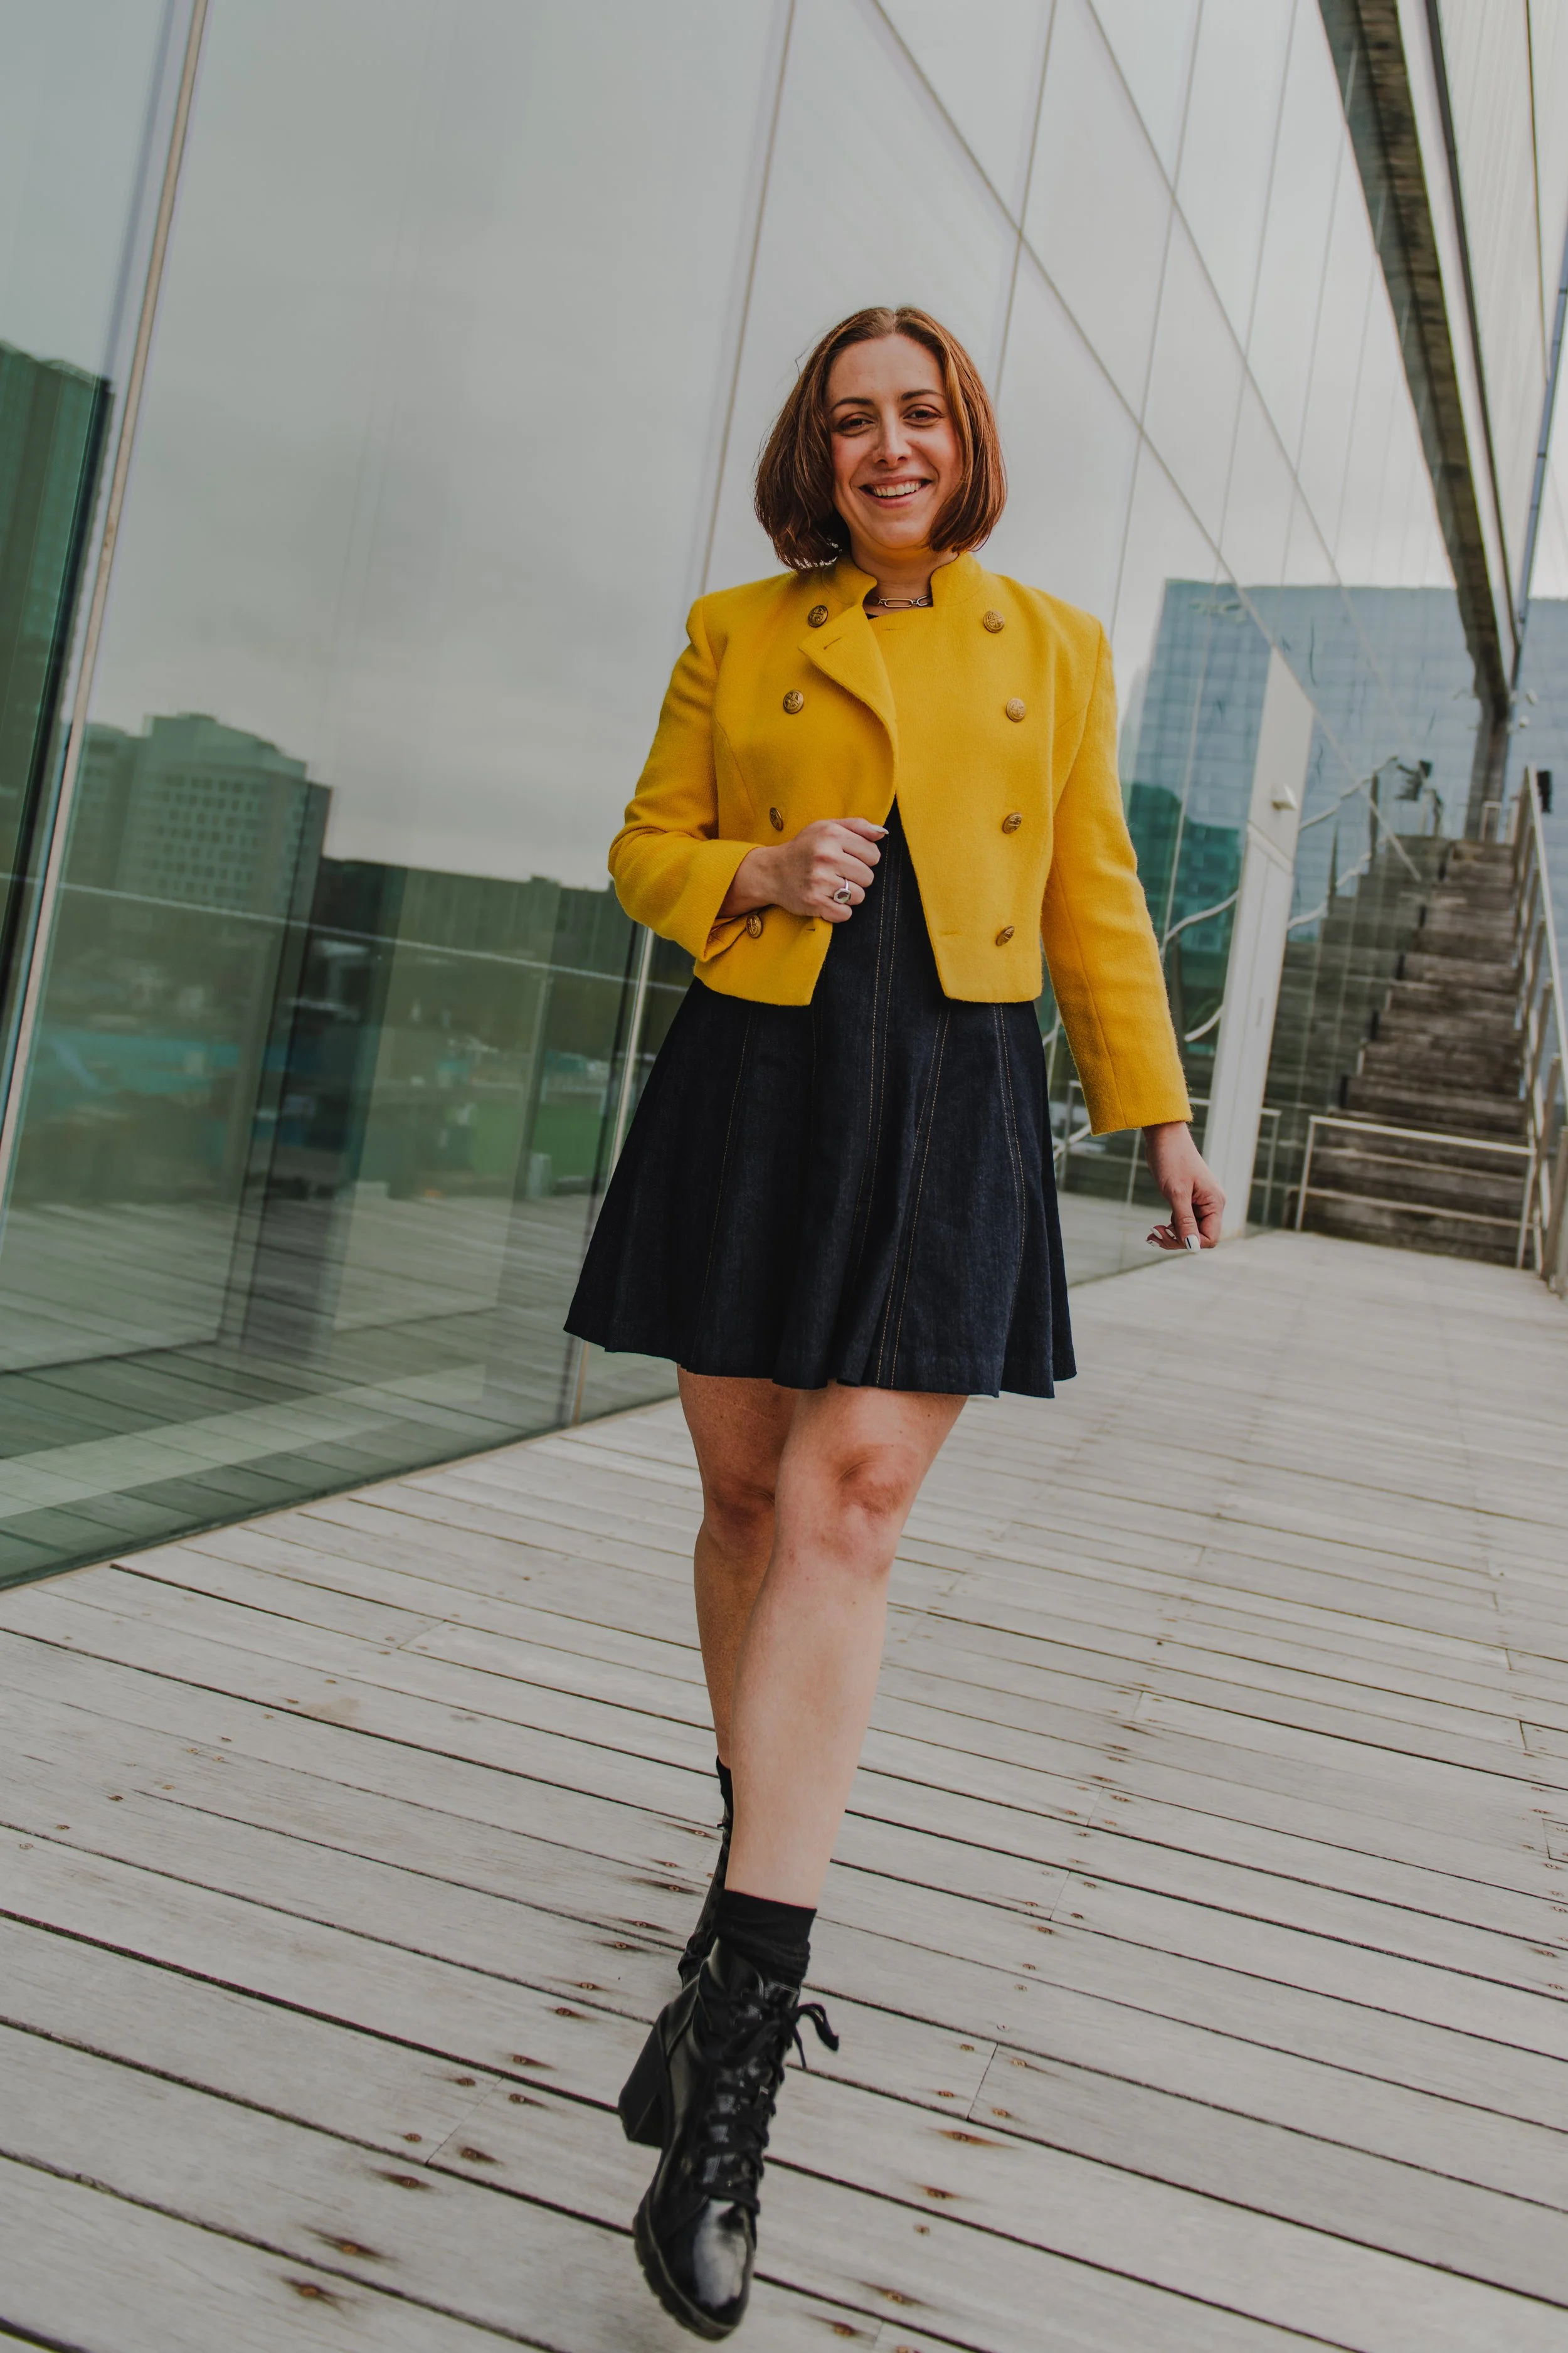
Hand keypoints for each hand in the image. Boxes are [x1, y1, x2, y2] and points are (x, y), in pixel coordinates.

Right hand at [721, 818, 885, 924]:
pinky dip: (840, 911)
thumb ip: (857, 826)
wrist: (771, 872)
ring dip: (849, 895)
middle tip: (839, 875)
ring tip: (833, 887)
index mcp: (832, 835)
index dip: (865, 859)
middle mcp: (826, 856)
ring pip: (859, 896)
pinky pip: (845, 914)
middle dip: (857, 878)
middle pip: (868, 877)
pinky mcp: (814, 902)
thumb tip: (882, 833)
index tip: (850, 859)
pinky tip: (828, 900)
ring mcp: (819, 881)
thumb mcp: (826, 827)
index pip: (873, 854)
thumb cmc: (804, 848)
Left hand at [1144, 1121, 1223, 1249]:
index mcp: (1214, 1202)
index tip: (1168, 1235)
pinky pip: (1182, 1222)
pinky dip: (1170, 1228)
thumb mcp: (1176, 1193)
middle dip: (1177, 1240)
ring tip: (1152, 1234)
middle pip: (1199, 1236)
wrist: (1164, 1137)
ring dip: (1171, 1236)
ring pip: (1189, 1231)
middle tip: (1154, 1236)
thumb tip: (1192, 1247)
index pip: (1210, 1237)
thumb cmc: (1171, 1160)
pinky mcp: (1188, 1200)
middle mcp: (1211, 1204)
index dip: (1190, 1242)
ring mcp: (1199, 1202)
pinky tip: (1155, 1229)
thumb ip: (1185, 1221)